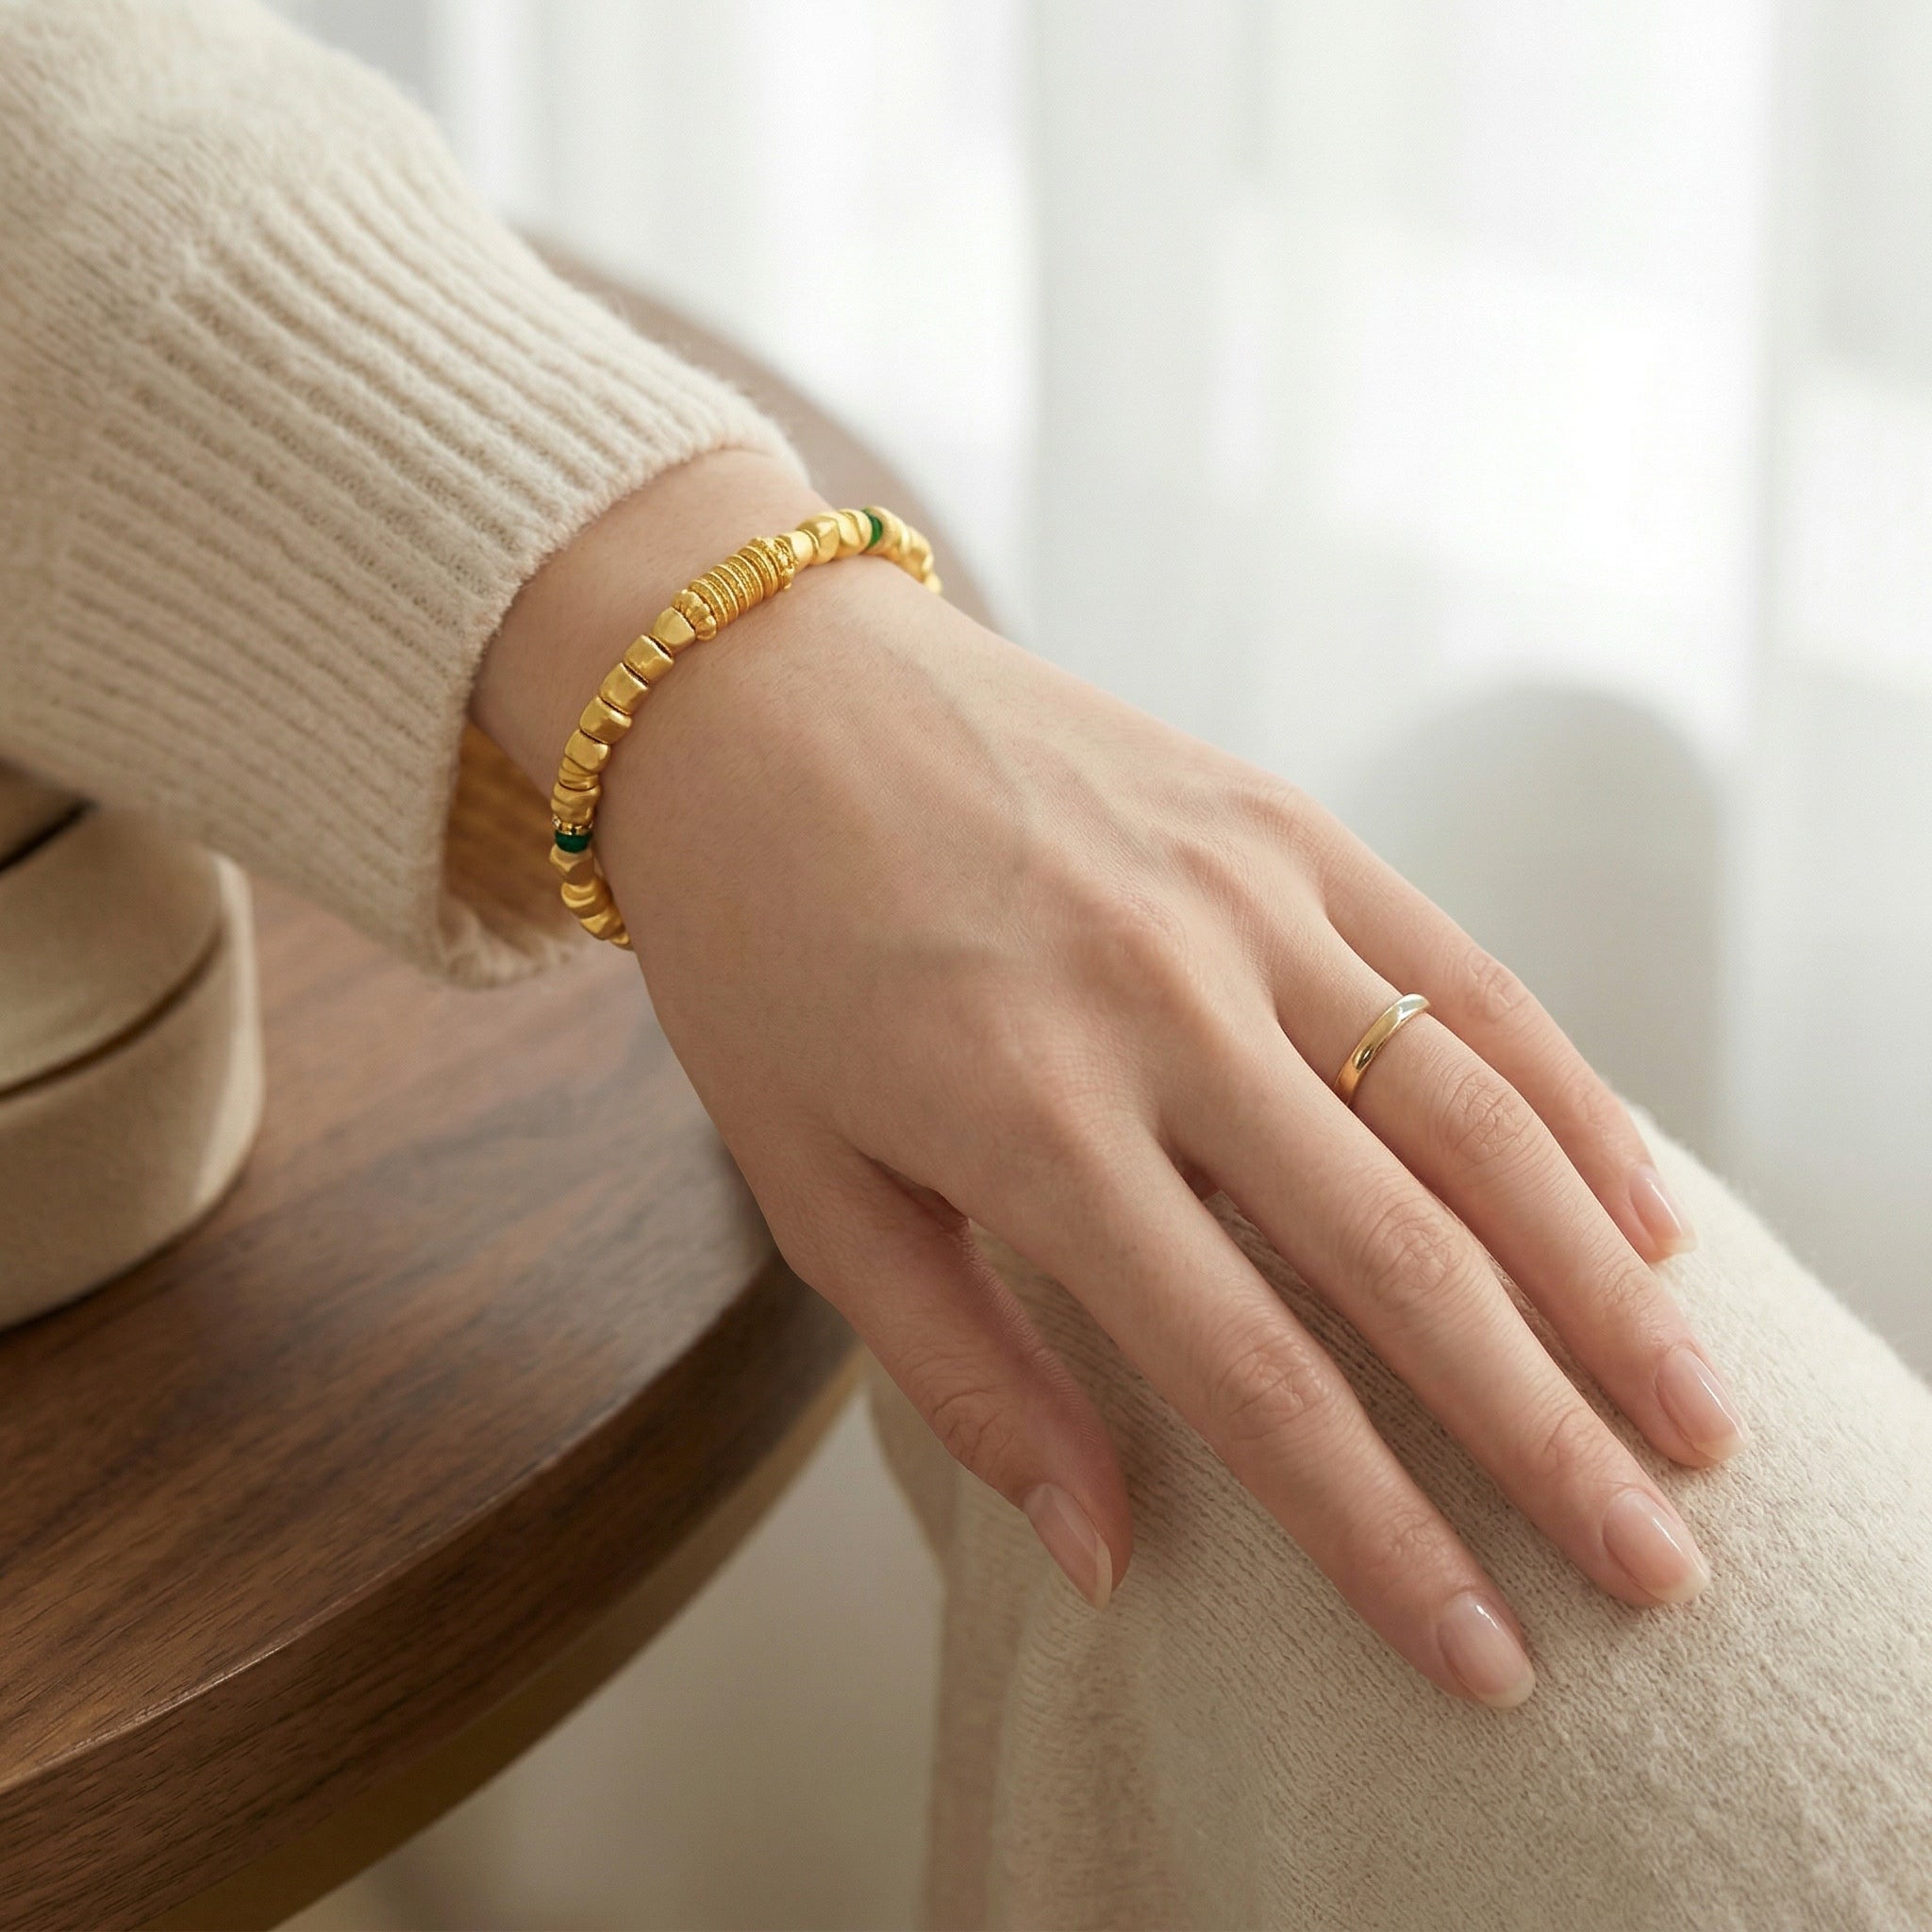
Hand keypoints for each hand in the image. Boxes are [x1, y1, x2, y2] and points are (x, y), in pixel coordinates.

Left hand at [477, 453, 1748, 1709]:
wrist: (764, 695)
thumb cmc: (764, 957)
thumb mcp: (810, 1184)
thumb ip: (963, 1374)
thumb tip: (1105, 1556)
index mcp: (1023, 1117)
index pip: (1248, 1373)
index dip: (1378, 1540)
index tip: (1479, 1660)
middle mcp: (1158, 1006)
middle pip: (1402, 1261)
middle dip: (1545, 1441)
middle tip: (1660, 1574)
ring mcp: (1238, 899)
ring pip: (1470, 1116)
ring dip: (1602, 1283)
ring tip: (1696, 1416)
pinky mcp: (1282, 823)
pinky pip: (1460, 974)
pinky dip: (1564, 1098)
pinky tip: (1637, 1208)